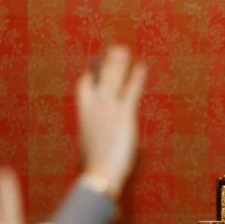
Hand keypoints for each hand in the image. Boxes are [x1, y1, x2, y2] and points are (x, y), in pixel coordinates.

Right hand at [78, 45, 146, 198]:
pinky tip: (141, 67)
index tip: (93, 70)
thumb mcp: (90, 149)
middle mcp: (93, 108)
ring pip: (112, 79)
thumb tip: (101, 138)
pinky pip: (131, 91)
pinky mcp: (124, 115)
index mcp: (83, 116)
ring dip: (118, 63)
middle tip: (113, 50)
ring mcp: (108, 110)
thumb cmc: (95, 168)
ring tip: (123, 50)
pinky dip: (136, 78)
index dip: (89, 77)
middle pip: (98, 78)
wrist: (99, 173)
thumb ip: (96, 138)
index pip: (84, 89)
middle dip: (105, 63)